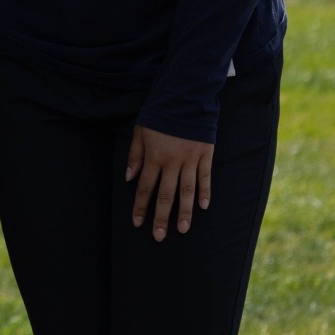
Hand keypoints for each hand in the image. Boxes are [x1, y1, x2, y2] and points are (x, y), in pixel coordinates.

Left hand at [126, 124, 213, 239]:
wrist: (184, 98)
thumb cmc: (159, 115)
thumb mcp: (140, 132)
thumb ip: (135, 156)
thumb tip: (129, 178)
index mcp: (154, 157)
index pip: (145, 187)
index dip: (141, 206)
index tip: (138, 223)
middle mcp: (172, 162)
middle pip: (165, 194)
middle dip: (161, 216)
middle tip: (159, 236)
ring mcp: (190, 159)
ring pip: (187, 190)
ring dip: (184, 211)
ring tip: (183, 229)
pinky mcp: (206, 155)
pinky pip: (205, 177)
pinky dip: (205, 192)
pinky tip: (203, 207)